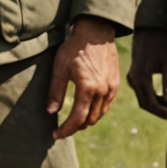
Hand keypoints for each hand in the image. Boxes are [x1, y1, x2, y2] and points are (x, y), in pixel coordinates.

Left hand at [47, 17, 119, 139]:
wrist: (96, 32)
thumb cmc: (75, 48)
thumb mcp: (60, 68)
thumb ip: (55, 91)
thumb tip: (50, 112)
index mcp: (87, 88)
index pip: (77, 119)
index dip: (66, 130)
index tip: (56, 135)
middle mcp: (102, 91)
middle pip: (89, 120)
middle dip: (75, 127)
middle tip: (63, 128)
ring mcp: (111, 88)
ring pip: (99, 115)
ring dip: (87, 121)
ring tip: (74, 120)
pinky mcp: (115, 84)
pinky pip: (106, 106)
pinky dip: (96, 112)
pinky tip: (87, 108)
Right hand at [128, 28, 166, 120]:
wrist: (150, 28)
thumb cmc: (161, 43)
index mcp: (140, 77)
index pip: (151, 103)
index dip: (164, 112)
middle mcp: (133, 79)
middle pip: (146, 104)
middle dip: (161, 112)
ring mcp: (132, 78)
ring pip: (144, 99)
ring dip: (158, 106)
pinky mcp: (135, 76)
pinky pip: (143, 92)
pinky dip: (154, 98)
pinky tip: (166, 99)